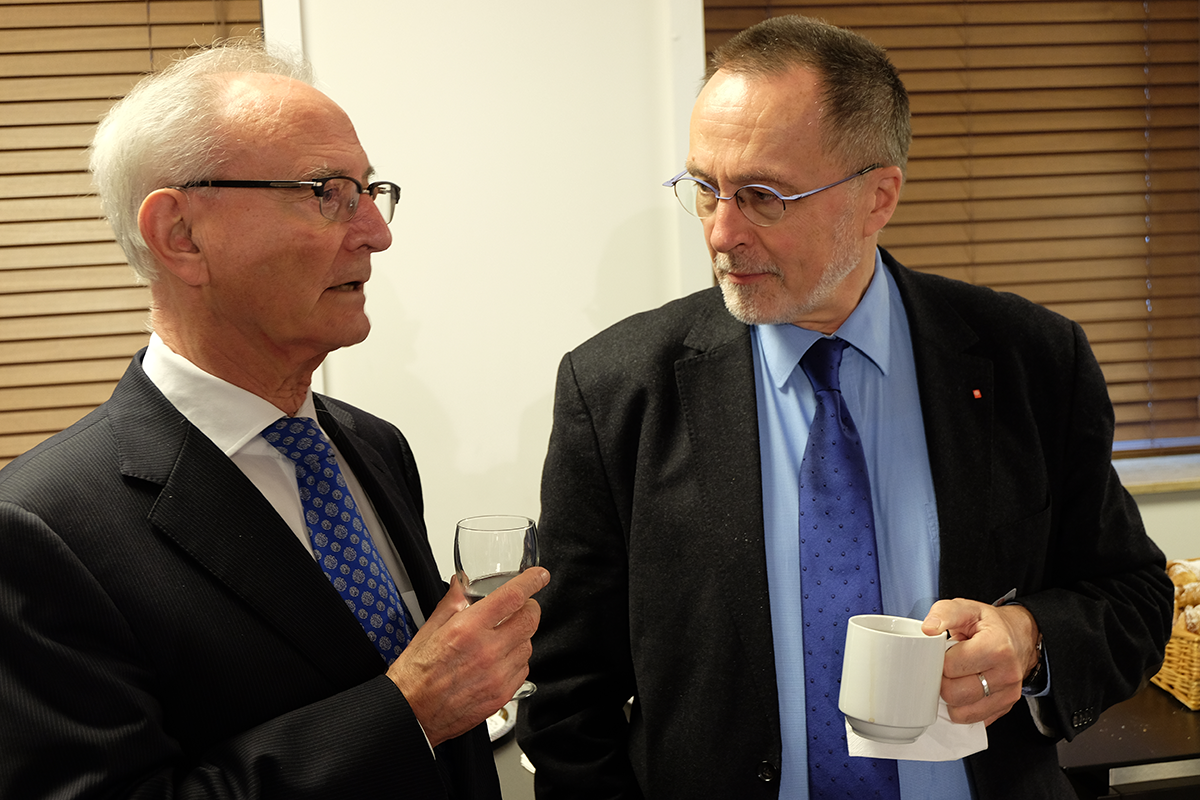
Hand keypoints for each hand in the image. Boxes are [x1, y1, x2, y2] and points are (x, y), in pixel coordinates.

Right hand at [386, 566, 548, 746]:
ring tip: (501, 637)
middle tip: (521, 606)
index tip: (538, 576)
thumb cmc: (415, 676)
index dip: (531, 581)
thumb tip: (461, 584)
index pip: (512, 597)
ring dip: (521, 635)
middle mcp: (487, 651)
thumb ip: (451, 603)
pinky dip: (517, 659)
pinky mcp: (503, 693)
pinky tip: (499, 659)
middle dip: (529, 607)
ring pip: (529, 644)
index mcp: (467, 630)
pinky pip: (524, 668)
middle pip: (530, 619)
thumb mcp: (428, 630)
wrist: (412, 714)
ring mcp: (498, 675)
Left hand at [922, 598, 1039, 725]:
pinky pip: (973, 720)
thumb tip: (928, 629)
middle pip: (954, 694)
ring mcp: (1008, 694)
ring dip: (950, 699)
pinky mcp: (1005, 707)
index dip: (938, 661)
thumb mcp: (967, 608)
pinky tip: (963, 692)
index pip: (951, 667)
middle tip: (944, 669)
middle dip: (942, 682)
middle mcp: (1006, 674)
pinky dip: (962, 710)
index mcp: (996, 647)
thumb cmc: (990, 624)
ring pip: (962, 713)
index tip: (940, 655)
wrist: (1020, 637)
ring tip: (954, 680)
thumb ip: (944, 613)